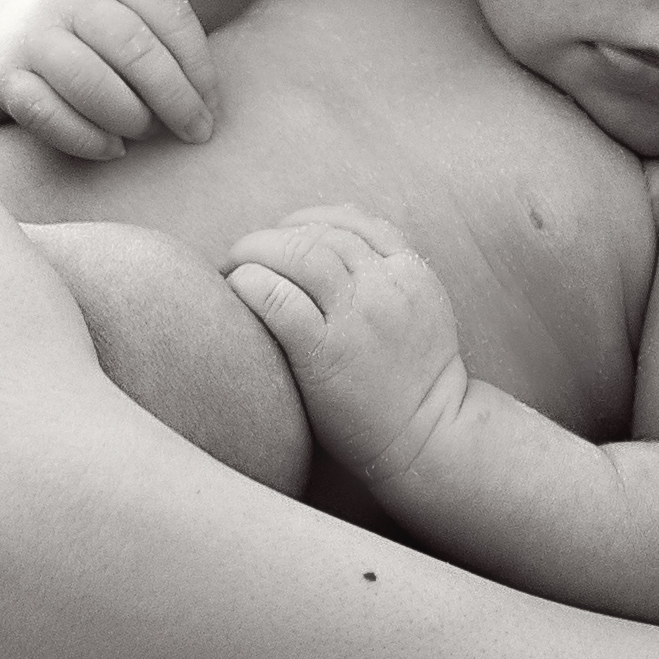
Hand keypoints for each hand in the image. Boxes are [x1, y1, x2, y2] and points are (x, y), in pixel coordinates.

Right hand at [0, 0, 220, 159]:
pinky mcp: (3, 74)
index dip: (200, 66)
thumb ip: (168, 45)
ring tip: (147, 134)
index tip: (213, 107)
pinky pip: (49, 115)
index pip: (170, 14)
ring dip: (131, 118)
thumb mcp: (130, 14)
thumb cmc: (95, 34)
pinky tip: (113, 150)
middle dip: (175, 98)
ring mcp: (31, 32)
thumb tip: (209, 108)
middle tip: (196, 133)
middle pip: (134, 48)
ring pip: (90, 82)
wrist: (5, 29)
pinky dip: (88, 139)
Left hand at [225, 207, 467, 488]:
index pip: (353, 221)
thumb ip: (388, 281)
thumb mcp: (420, 314)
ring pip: (296, 254)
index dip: (307, 221)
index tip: (282, 236)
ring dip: (253, 252)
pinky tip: (233, 292)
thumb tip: (330, 257)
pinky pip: (276, 298)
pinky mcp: (326, 352)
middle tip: (241, 255)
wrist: (429, 438)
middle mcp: (387, 285)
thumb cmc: (413, 385)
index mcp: (411, 273)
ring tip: (229, 271)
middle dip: (271, 237)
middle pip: (318, 234)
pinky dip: (248, 285)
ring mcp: (357, 317)